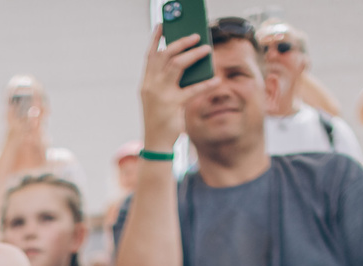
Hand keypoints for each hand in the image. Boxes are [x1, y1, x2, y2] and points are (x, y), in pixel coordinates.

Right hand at [140, 22, 211, 152]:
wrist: (155, 143)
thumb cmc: (159, 120)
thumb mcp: (158, 98)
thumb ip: (166, 81)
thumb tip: (186, 64)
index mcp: (146, 83)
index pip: (150, 55)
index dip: (156, 39)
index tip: (162, 25)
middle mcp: (151, 85)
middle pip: (165, 55)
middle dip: (181, 42)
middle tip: (196, 36)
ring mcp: (160, 94)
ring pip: (177, 65)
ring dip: (194, 55)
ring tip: (207, 50)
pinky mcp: (173, 105)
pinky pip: (193, 89)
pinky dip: (206, 83)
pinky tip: (216, 79)